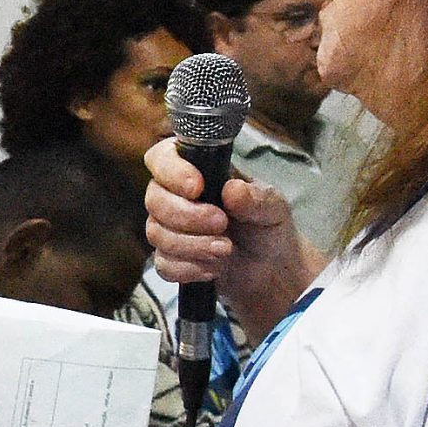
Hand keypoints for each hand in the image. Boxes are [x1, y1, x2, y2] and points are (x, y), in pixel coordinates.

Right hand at [143, 138, 315, 331]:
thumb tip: (232, 189)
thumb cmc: (267, 226)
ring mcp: (169, 228)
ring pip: (156, 233)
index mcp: (198, 171)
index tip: (196, 187)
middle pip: (154, 198)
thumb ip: (256, 198)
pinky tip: (214, 268)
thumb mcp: (273, 208)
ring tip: (226, 249)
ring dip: (191, 244)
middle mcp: (176, 196)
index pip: (163, 157)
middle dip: (187, 215)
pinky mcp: (170, 259)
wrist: (270, 267)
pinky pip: (163, 264)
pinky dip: (190, 268)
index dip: (171, 170)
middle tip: (221, 223)